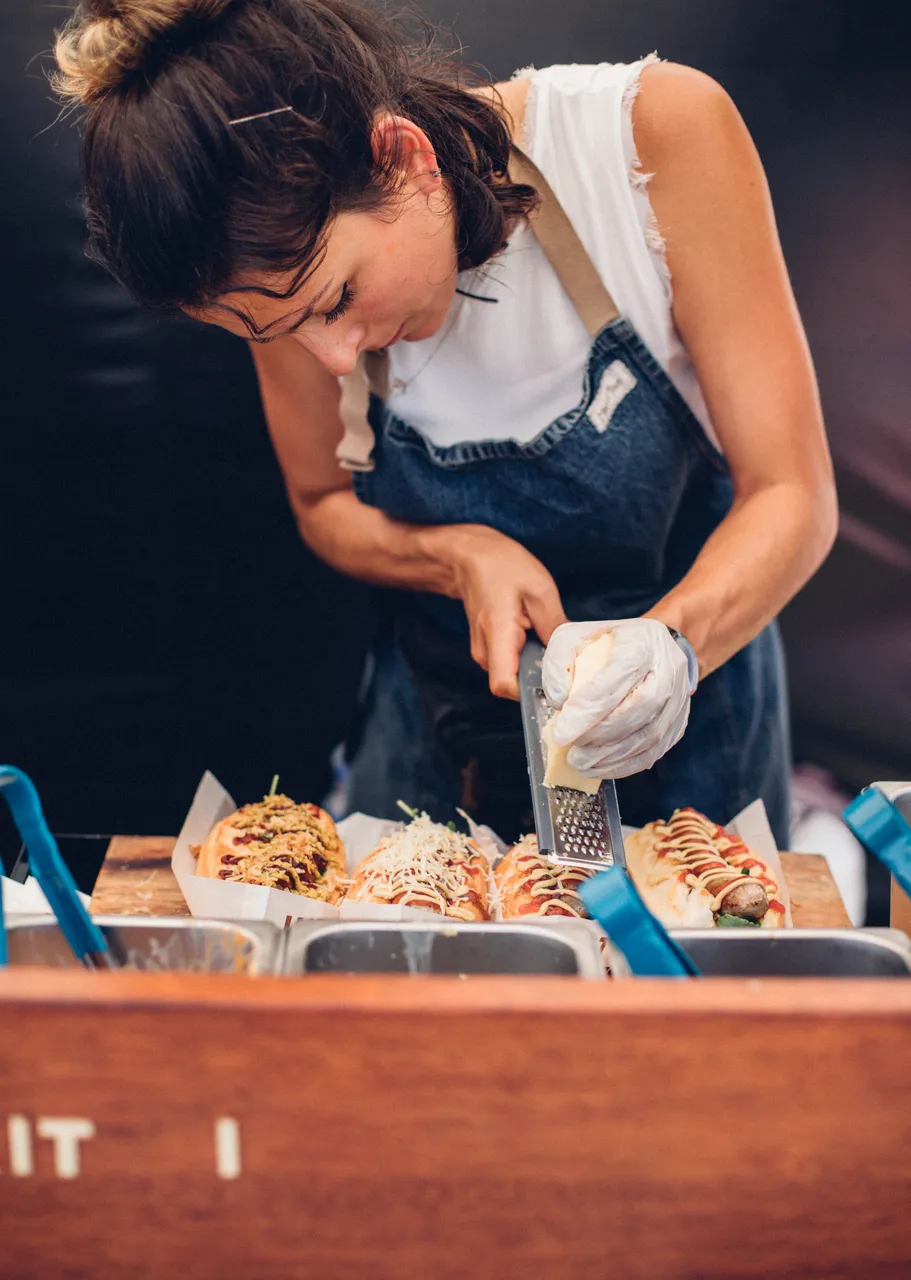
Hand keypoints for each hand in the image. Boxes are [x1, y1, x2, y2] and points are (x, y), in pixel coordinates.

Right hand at [444, 526, 566, 698]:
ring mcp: (483, 652)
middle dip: (540, 680)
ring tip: (554, 648)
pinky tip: (540, 641)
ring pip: (513, 675)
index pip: (504, 685)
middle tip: (568, 666)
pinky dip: (527, 660)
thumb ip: (555, 626)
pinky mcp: (487, 649)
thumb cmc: (502, 567)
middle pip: (512, 685)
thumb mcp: (539, 589)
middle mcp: (484, 651)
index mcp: (497, 635)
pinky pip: (510, 665)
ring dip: (535, 669)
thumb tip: (572, 656)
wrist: (469, 558)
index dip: (530, 691)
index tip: (556, 685)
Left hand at [542, 618, 690, 777]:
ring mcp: (679, 697)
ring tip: (580, 762)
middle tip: (571, 749)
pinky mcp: (679, 721)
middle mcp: (668, 668)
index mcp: (642, 642)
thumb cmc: (607, 643)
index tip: (561, 733)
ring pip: (651, 734)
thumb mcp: (573, 637)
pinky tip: (600, 767)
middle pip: (642, 706)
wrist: (649, 647)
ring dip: (612, 755)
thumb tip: (561, 700)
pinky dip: (626, 764)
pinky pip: (656, 750)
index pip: (619, 676)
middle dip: (602, 734)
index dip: (589, 708)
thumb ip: (558, 663)